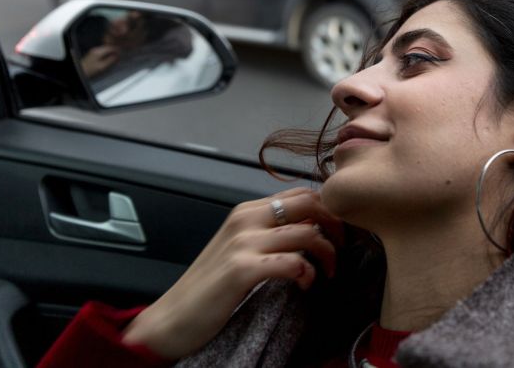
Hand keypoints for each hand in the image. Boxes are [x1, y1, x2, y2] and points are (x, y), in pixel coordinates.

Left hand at [79, 45, 118, 78]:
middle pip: (108, 47)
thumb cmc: (90, 70)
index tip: (123, 52)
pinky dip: (107, 53)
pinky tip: (110, 56)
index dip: (117, 49)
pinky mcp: (93, 54)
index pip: (110, 47)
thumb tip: (118, 56)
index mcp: (98, 51)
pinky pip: (103, 51)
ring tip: (116, 55)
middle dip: (115, 50)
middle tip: (121, 53)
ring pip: (105, 49)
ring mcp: (94, 51)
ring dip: (111, 51)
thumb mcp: (102, 66)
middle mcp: (96, 49)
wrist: (81, 71)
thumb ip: (110, 60)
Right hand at [121, 187, 342, 359]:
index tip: (340, 232)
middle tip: (342, 248)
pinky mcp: (242, 269)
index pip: (302, 193)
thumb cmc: (210, 287)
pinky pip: (293, 262)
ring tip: (327, 273)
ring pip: (307, 232)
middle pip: (311, 204)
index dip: (330, 209)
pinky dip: (308, 273)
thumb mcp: (240, 247)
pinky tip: (305, 285)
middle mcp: (245, 218)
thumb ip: (270, 233)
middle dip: (336, 224)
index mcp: (247, 210)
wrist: (171, 318)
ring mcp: (243, 242)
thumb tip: (312, 229)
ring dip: (327, 253)